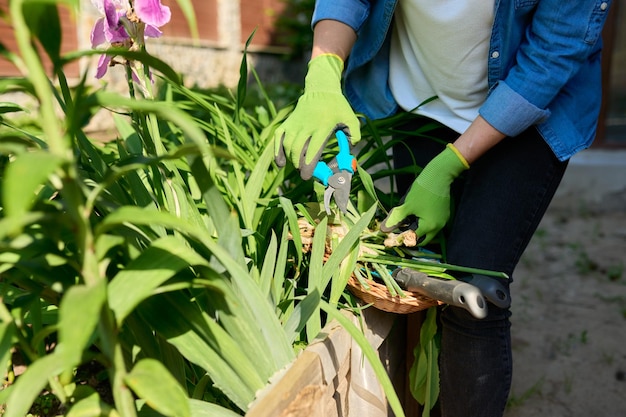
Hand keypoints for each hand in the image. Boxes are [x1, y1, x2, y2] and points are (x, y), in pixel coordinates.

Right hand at [274, 54, 360, 179]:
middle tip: (305, 174)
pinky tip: (280, 163)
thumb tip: (349, 154)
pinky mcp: (287, 122)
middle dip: (299, 166)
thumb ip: (354, 137)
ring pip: (288, 146)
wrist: (321, 90)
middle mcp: (306, 126)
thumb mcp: (351, 119)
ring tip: (298, 167)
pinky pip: (278, 138)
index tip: (308, 176)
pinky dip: (277, 151)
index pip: (312, 150)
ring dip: (291, 160)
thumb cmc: (338, 108)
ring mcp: (295, 124)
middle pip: (298, 150)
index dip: (309, 165)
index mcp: (323, 126)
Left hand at [380, 144, 468, 244]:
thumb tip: (383, 230)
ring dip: (417, 229)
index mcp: (429, 226)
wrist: (439, 174)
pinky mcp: (444, 213)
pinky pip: (432, 223)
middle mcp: (438, 226)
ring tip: (405, 222)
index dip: (401, 239)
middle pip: (422, 239)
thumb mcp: (406, 206)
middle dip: (410, 237)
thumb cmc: (422, 190)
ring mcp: (443, 220)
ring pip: (428, 231)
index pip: (413, 240)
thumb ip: (395, 219)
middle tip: (398, 233)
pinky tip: (415, 215)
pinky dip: (423, 223)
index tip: (391, 237)